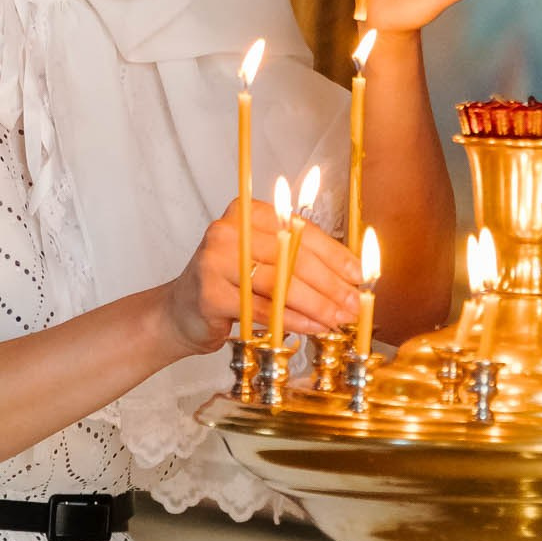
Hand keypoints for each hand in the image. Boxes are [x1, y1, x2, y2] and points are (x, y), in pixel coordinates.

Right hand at [162, 198, 361, 354]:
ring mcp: (215, 260)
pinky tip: (315, 328)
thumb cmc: (230, 286)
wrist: (181, 313)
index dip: (335, 255)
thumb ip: (299, 259)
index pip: (301, 231)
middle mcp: (229, 230)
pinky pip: (264, 308)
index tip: (360, 275)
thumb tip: (351, 275)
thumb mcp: (264, 262)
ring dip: (318, 305)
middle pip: (293, 256)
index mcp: (249, 213)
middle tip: (354, 303)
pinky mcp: (210, 293)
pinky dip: (295, 320)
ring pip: (281, 283)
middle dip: (331, 284)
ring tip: (340, 319)